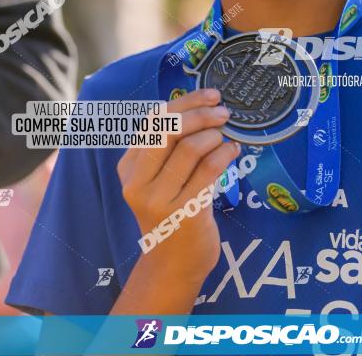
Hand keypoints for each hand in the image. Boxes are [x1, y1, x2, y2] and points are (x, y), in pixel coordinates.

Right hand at [117, 88, 238, 283]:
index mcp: (129, 167)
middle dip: (201, 114)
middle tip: (224, 112)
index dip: (185, 102)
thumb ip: (168, 147)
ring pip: (191, 147)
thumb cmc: (171, 213)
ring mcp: (159, 200)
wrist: (173, 265)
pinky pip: (209, 169)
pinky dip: (225, 153)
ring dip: (215, 135)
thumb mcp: (158, 178)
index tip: (210, 95)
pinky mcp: (184, 213)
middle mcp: (137, 182)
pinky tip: (233, 151)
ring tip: (226, 137)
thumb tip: (200, 105)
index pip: (154, 120)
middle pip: (170, 129)